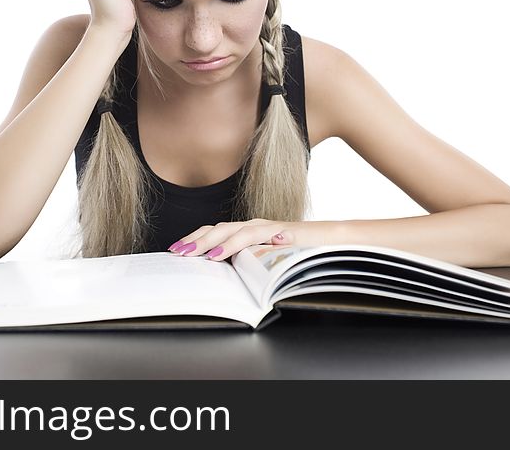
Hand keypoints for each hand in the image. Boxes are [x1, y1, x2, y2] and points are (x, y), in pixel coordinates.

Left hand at [167, 218, 322, 261]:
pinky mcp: (278, 232)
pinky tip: (219, 254)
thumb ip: (250, 266)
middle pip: (216, 230)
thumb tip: (226, 283)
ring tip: (190, 254)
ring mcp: (266, 228)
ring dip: (207, 242)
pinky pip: (251, 236)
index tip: (175, 251)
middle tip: (174, 253)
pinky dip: (232, 245)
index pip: (216, 233)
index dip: (195, 239)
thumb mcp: (269, 264)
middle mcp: (254, 227)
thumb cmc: (302, 256)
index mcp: (249, 234)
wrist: (335, 243)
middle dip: (194, 241)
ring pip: (229, 230)